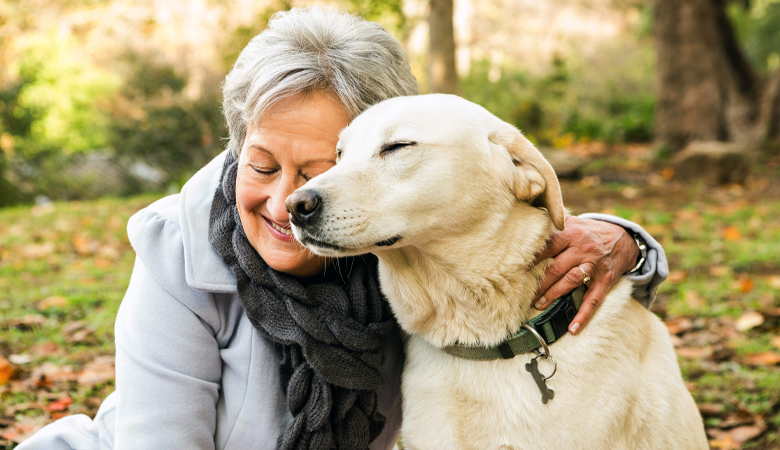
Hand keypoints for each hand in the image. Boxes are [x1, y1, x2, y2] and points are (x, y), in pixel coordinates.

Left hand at [531, 215, 639, 334]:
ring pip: (571, 281)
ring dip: (554, 294)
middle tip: (521, 294)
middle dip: (539, 282)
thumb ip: (552, 224)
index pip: (547, 246)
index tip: (515, 268)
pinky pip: (593, 300)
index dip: (531, 258)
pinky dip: (584, 315)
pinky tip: (573, 328)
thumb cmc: (589, 232)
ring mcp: (594, 266)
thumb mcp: (573, 222)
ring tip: (538, 305)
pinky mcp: (605, 280)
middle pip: (556, 267)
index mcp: (571, 234)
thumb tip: (526, 221)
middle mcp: (582, 249)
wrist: (624, 238)